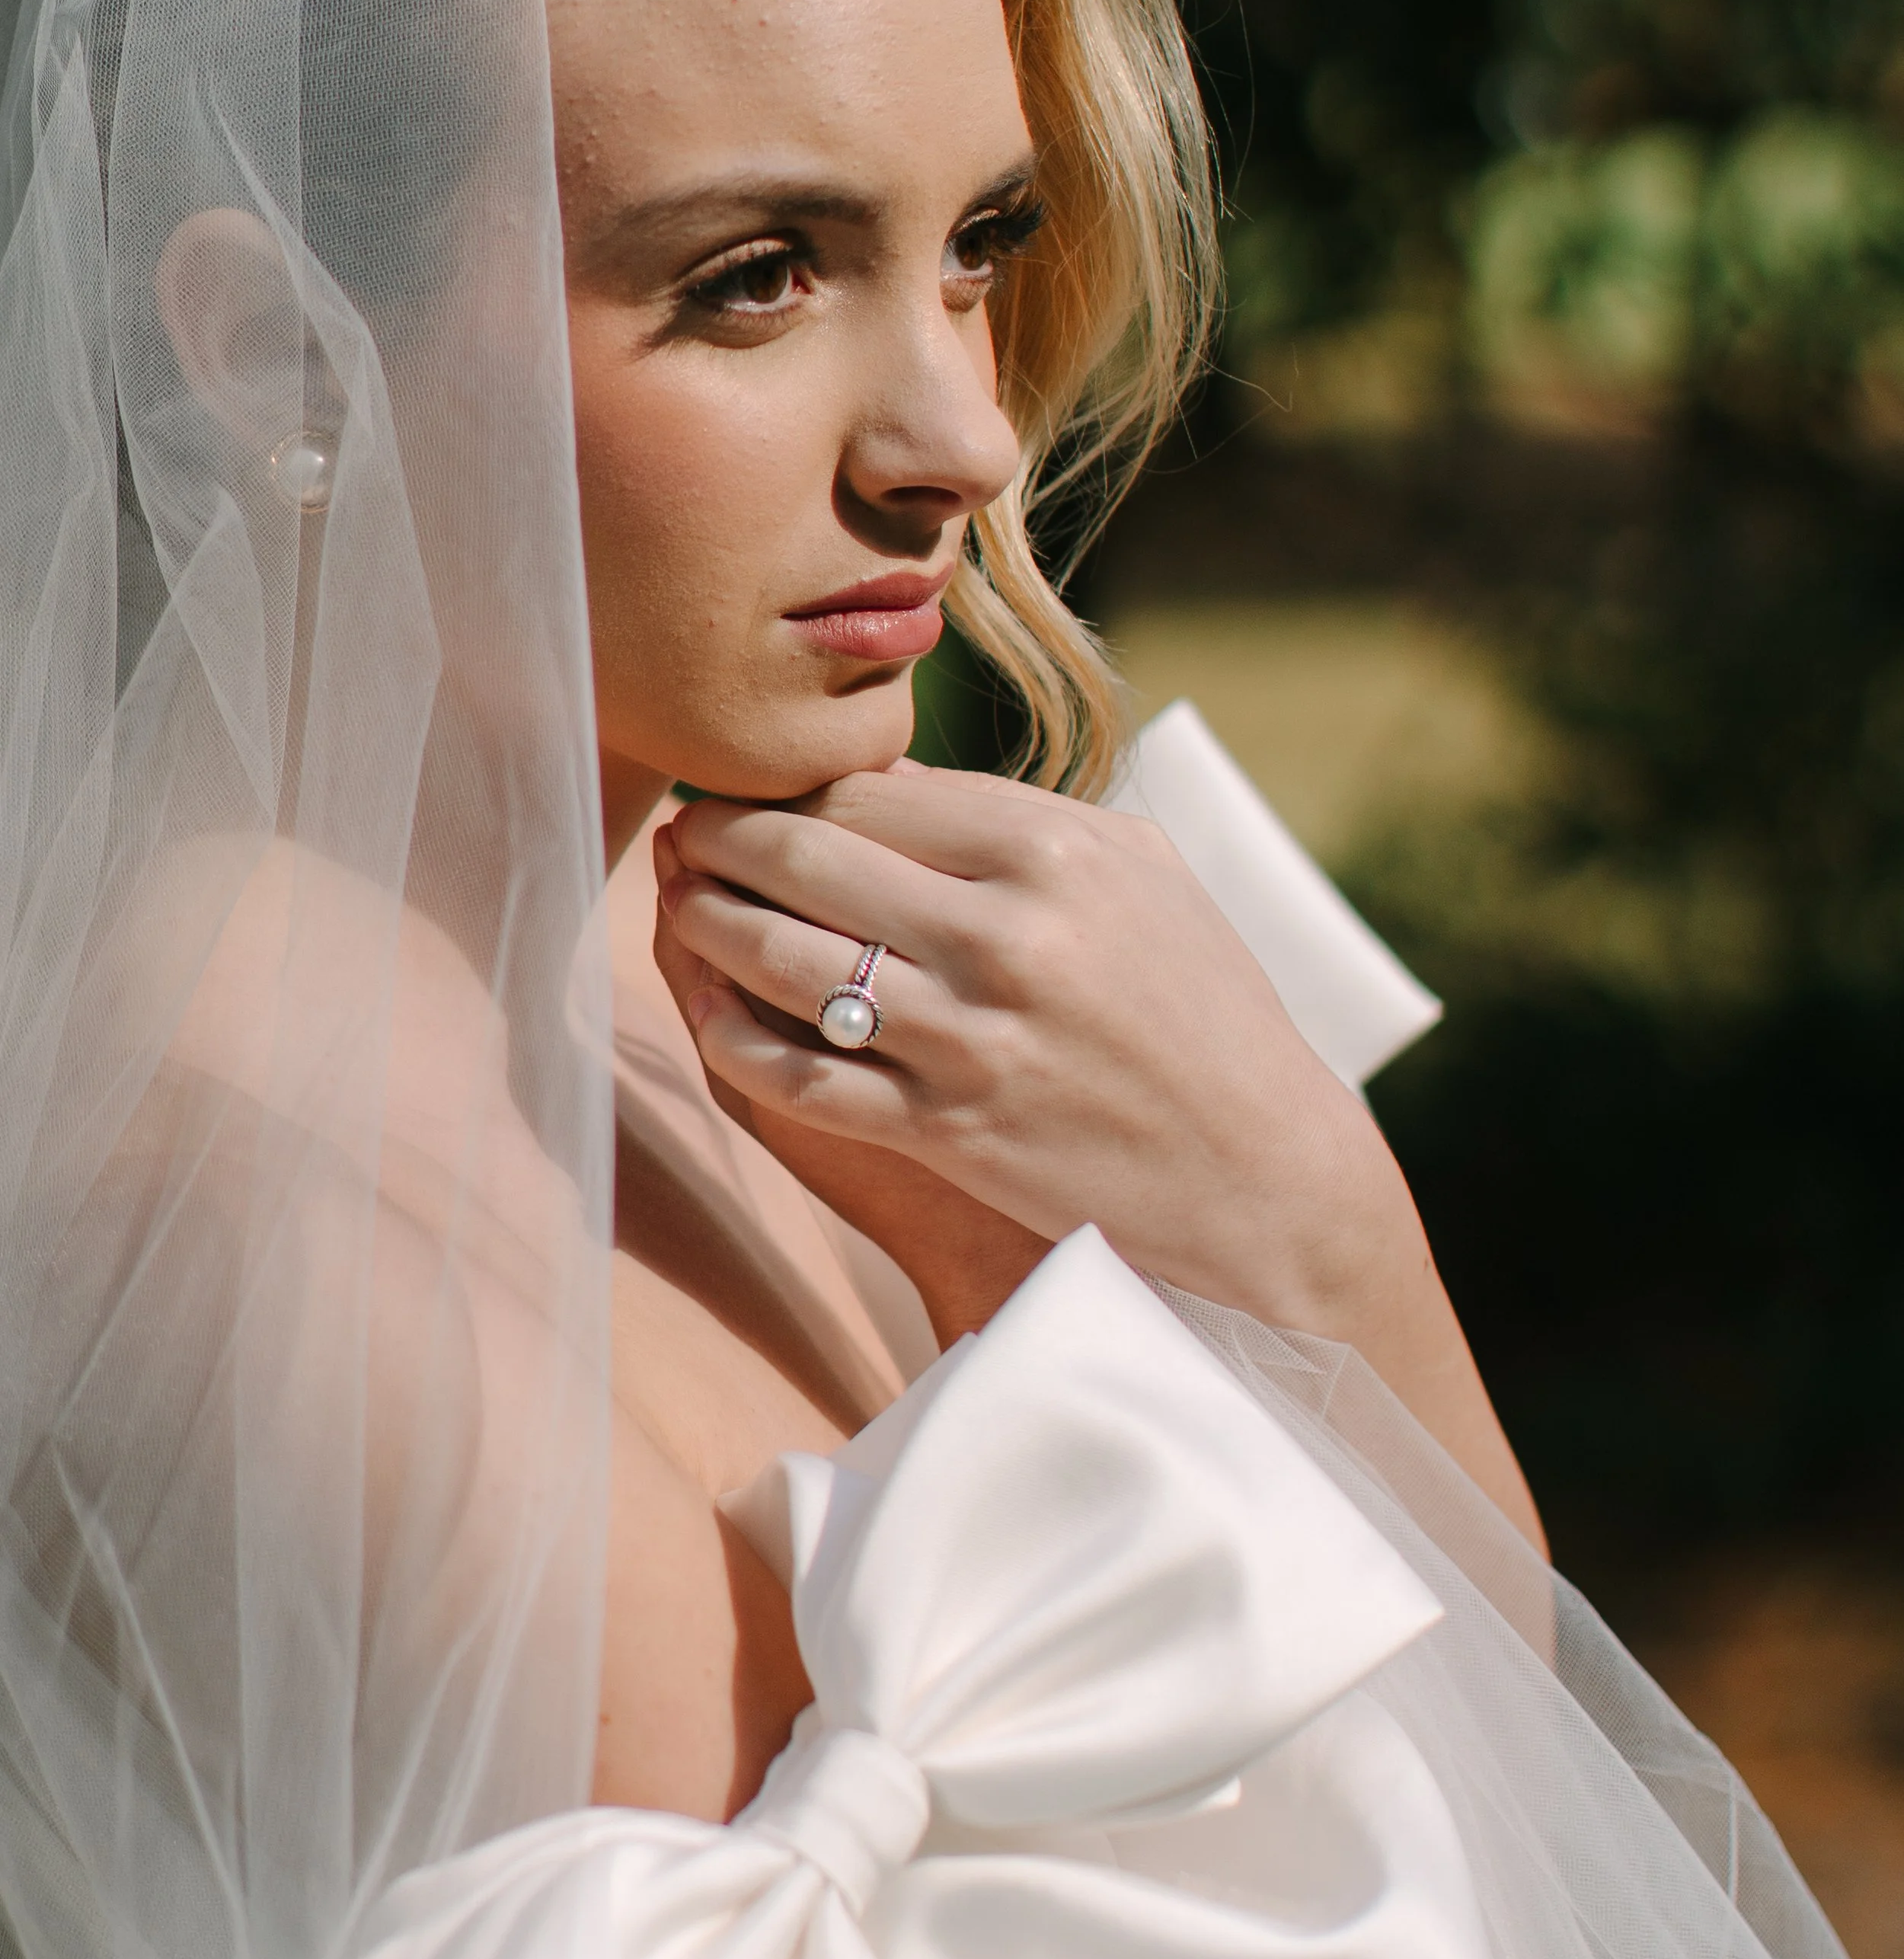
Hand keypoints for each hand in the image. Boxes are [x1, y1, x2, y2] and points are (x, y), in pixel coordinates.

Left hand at [653, 768, 1545, 1555]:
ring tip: (682, 904)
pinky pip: (797, 1074)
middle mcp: (1003, 933)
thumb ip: (1018, 822)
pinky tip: (713, 1014)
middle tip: (686, 831)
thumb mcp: (1140, 878)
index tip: (748, 783)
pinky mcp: (945, 1129)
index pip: (869, 787)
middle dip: (724, 836)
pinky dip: (736, 1037)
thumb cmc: (1205, 1012)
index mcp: (1051, 850)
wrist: (1264, 1177)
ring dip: (708, 924)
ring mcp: (969, 1035)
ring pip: (784, 958)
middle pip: (806, 855)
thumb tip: (887, 780)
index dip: (787, 780)